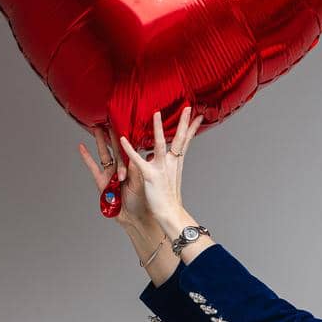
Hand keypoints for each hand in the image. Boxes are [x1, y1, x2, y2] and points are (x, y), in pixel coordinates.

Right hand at [77, 123, 152, 233]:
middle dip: (112, 132)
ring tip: (96, 126)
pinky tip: (81, 147)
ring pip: (105, 153)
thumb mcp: (144, 178)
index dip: (128, 133)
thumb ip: (139, 163)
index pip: (130, 145)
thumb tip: (143, 146)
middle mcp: (122, 167)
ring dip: (100, 141)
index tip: (127, 118)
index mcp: (134, 165)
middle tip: (108, 116)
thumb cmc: (144, 200)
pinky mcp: (102, 182)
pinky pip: (93, 167)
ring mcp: (111, 174)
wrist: (137, 218)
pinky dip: (87, 157)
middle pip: (116, 146)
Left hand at [118, 107, 202, 232]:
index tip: (198, 116)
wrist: (170, 213)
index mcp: (176, 163)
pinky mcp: (150, 176)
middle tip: (187, 107)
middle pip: (179, 139)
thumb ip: (165, 163)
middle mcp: (171, 163)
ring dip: (158, 129)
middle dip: (184, 122)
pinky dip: (129, 150)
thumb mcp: (170, 177)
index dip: (191, 128)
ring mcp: (161, 169)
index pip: (185, 141)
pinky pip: (138, 160)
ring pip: (160, 145)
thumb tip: (157, 154)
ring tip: (157, 113)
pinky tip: (123, 139)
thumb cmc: (168, 198)